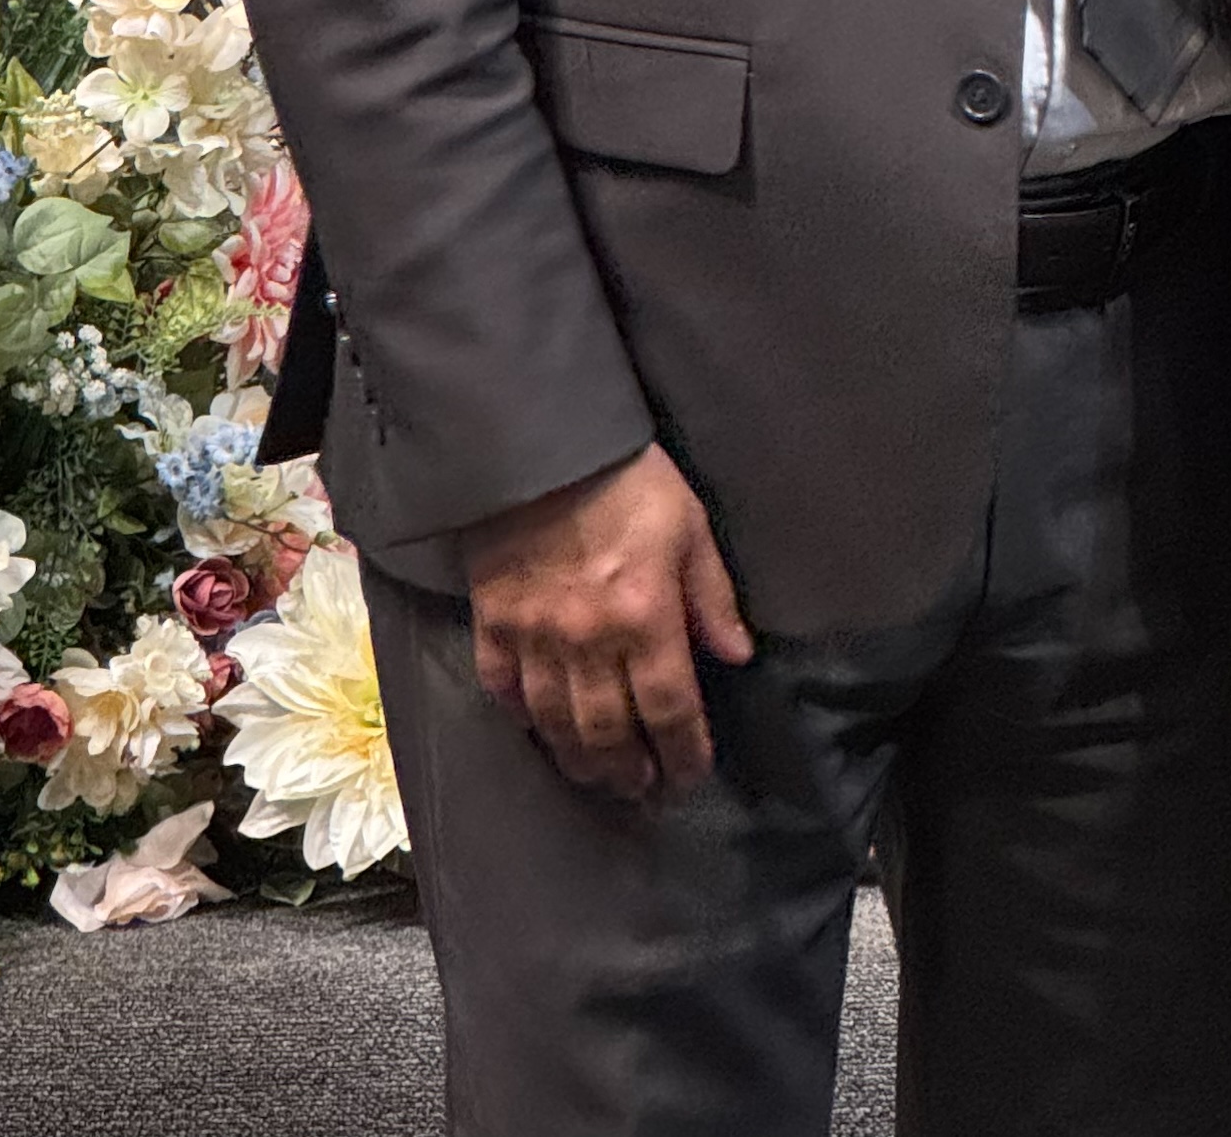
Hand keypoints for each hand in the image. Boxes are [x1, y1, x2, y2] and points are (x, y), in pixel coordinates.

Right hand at [465, 444, 753, 801]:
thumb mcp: (689, 526)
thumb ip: (712, 596)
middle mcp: (588, 640)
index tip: (690, 775)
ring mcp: (534, 636)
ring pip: (556, 723)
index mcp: (644, 616)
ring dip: (581, 760)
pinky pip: (502, 688)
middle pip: (609, 731)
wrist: (540, 442)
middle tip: (643, 788)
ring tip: (598, 776)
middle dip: (630, 770)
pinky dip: (521, 716)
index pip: (670, 708)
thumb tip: (737, 655)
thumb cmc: (627, 480)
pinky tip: (537, 728)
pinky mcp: (492, 622)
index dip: (684, 752)